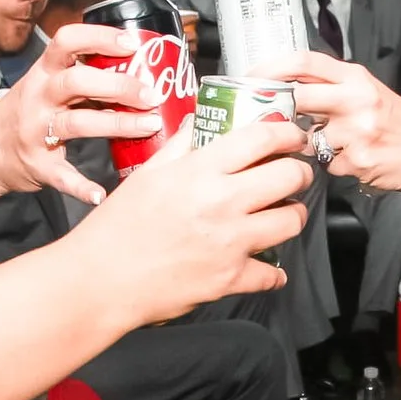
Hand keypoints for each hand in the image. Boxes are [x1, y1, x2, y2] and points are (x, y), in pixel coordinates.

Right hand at [0, 22, 163, 205]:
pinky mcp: (38, 164)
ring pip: (77, 123)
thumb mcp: (46, 85)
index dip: (99, 38)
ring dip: (117, 124)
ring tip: (149, 126)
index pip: (67, 42)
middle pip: (77, 81)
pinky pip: (62, 176)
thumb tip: (138, 71)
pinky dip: (81, 186)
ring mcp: (37, 131)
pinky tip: (100, 193)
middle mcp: (38, 97)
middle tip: (152, 94)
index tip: (131, 43)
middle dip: (118, 84)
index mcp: (43, 72)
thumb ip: (83, 78)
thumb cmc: (28, 112)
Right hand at [71, 118, 310, 325]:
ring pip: (291, 221)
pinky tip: (267, 267)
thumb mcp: (147, 174)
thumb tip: (201, 120)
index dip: (288, 132)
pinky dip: (273, 273)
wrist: (100, 280)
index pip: (262, 137)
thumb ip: (181, 145)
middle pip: (289, 177)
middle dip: (300, 173)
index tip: (293, 135)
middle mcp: (222, 202)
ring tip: (283, 214)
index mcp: (200, 170)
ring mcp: (230, 242)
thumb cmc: (116, 227)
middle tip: (294, 174)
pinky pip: (272, 274)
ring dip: (294, 215)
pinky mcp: (230, 278)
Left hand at [281, 50, 400, 190]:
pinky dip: (331, 164)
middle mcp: (356, 99)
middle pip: (296, 97)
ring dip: (311, 144)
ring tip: (335, 143)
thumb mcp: (366, 90)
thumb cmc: (397, 121)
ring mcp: (356, 131)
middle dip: (276, 110)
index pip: (303, 61)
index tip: (252, 78)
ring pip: (307, 138)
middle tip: (268, 118)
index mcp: (355, 77)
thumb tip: (285, 88)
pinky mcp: (357, 160)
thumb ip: (329, 85)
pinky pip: (326, 165)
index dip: (270, 68)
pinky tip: (352, 158)